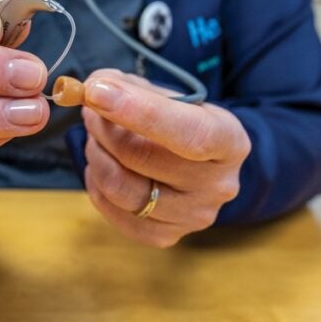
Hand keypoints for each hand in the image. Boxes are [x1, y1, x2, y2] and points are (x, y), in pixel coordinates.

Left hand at [80, 70, 250, 246]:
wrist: (204, 166)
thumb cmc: (184, 123)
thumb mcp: (173, 97)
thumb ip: (133, 87)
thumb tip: (94, 85)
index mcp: (229, 141)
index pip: (189, 132)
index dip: (139, 111)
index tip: (97, 91)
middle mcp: (218, 184)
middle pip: (144, 158)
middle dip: (104, 127)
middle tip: (91, 107)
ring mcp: (194, 216)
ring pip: (123, 188)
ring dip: (96, 155)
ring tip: (96, 137)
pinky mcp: (168, 235)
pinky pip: (115, 213)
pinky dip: (98, 184)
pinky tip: (103, 165)